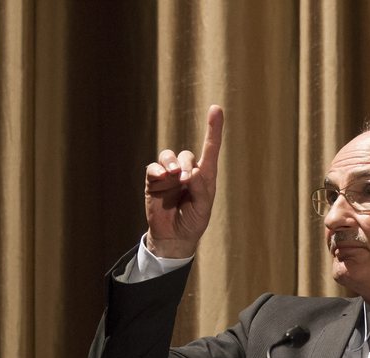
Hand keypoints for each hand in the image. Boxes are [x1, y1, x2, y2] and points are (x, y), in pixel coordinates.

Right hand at [144, 105, 223, 257]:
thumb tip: (192, 172)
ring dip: (171, 163)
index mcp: (205, 176)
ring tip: (173, 176)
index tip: (216, 109)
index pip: (210, 148)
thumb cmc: (193, 222)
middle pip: (187, 155)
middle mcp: (188, 172)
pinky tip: (160, 177)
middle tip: (185, 180)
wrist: (173, 237)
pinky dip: (157, 170)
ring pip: (169, 156)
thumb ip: (200, 189)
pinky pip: (153, 168)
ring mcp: (170, 176)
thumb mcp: (202, 208)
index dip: (214, 129)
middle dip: (186, 165)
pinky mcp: (154, 181)